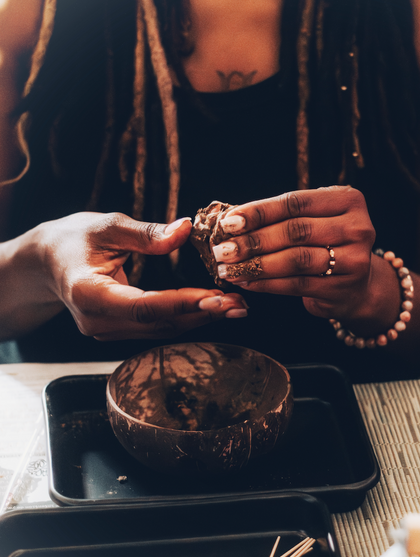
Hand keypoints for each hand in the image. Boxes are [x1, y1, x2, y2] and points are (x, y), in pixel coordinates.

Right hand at [40, 212, 247, 340]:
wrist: (45, 262)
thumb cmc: (72, 239)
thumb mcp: (106, 225)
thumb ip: (146, 233)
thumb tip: (185, 229)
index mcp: (88, 294)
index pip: (142, 306)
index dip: (181, 303)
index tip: (214, 297)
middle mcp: (97, 321)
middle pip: (157, 323)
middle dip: (200, 313)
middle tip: (237, 303)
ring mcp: (106, 331)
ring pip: (160, 329)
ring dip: (199, 318)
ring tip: (235, 306)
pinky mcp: (117, 331)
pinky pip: (156, 327)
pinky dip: (185, 317)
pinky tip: (212, 308)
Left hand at [211, 186, 397, 327]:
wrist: (360, 284)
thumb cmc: (327, 244)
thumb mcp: (314, 220)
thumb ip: (282, 217)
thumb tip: (231, 221)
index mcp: (348, 200)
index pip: (295, 203)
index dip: (259, 212)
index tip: (229, 222)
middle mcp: (357, 227)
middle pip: (295, 231)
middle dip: (254, 241)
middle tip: (223, 249)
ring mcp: (354, 259)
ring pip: (296, 260)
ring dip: (257, 265)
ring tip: (230, 268)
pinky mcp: (343, 288)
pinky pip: (297, 284)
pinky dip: (267, 284)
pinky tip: (247, 281)